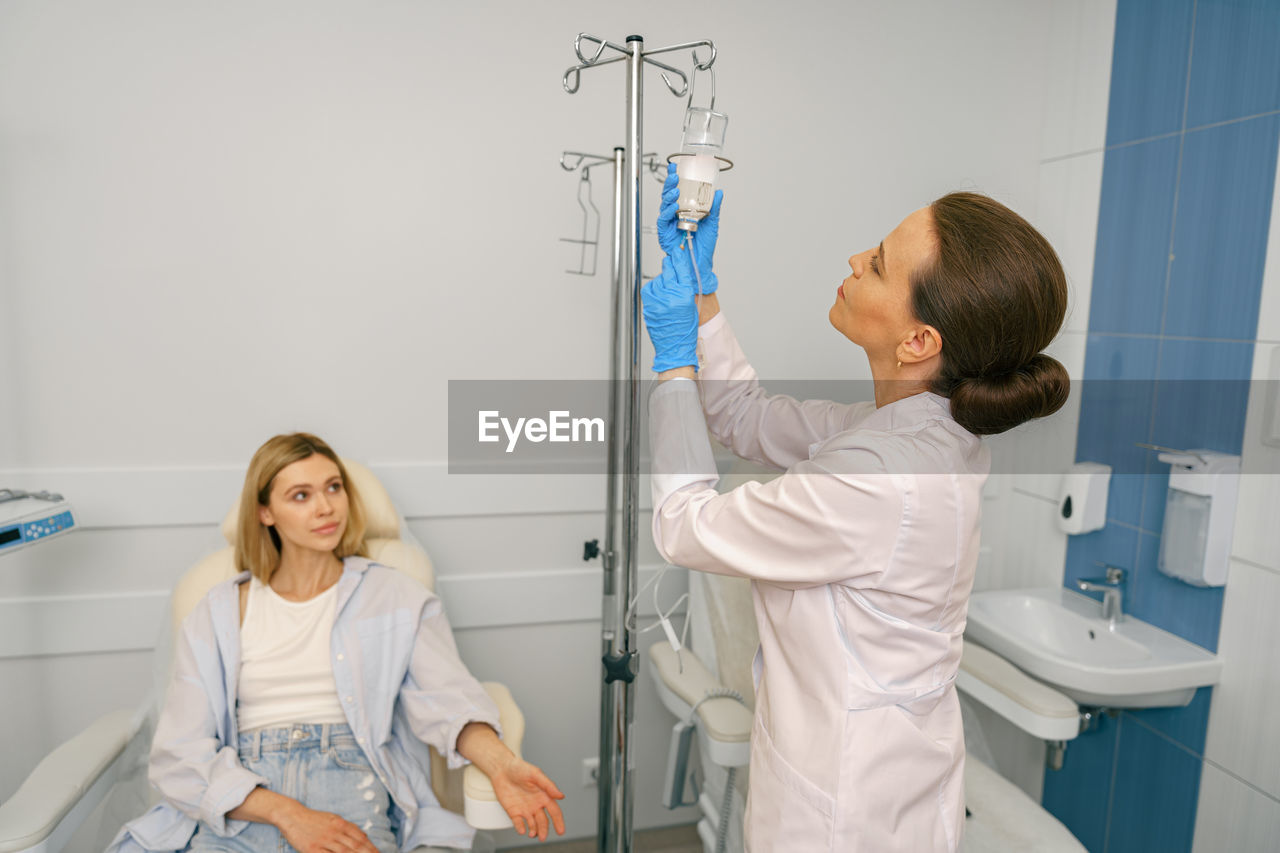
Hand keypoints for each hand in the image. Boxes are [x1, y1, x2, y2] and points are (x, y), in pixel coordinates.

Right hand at [276, 804, 378, 852]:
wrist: (292, 816)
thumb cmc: (314, 819)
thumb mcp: (334, 818)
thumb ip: (348, 827)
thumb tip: (364, 835)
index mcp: (341, 824)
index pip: (360, 838)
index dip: (371, 847)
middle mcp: (335, 832)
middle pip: (355, 846)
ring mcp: (324, 841)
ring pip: (344, 852)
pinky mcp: (312, 849)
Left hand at [489, 756, 565, 841]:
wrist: (501, 768)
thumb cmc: (520, 768)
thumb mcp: (536, 774)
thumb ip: (548, 785)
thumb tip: (560, 796)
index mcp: (544, 796)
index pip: (554, 812)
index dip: (558, 822)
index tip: (560, 831)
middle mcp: (536, 805)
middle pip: (543, 821)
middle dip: (544, 830)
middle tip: (543, 837)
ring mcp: (525, 809)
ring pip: (532, 824)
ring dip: (533, 830)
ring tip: (532, 834)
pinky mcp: (513, 811)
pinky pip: (518, 822)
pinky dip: (520, 827)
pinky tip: (522, 830)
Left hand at [642, 257, 698, 371]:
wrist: (674, 346)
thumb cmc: (685, 328)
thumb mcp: (691, 304)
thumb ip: (684, 285)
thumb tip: (678, 268)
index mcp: (684, 295)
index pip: (681, 269)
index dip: (678, 258)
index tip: (677, 251)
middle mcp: (670, 296)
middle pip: (667, 270)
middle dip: (669, 267)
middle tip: (671, 266)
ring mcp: (657, 300)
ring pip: (658, 279)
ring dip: (662, 280)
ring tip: (667, 292)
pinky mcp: (648, 304)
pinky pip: (650, 288)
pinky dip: (654, 289)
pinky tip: (659, 296)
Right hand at [657, 162, 721, 293]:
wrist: (699, 263)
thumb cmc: (704, 246)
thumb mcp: (712, 223)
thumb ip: (714, 208)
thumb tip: (719, 192)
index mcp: (685, 210)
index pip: (678, 191)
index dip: (675, 179)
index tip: (676, 166)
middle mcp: (675, 215)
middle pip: (668, 195)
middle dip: (669, 183)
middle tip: (674, 175)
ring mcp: (669, 223)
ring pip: (664, 205)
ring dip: (669, 196)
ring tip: (676, 190)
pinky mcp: (664, 233)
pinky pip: (662, 220)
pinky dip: (667, 212)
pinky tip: (673, 206)